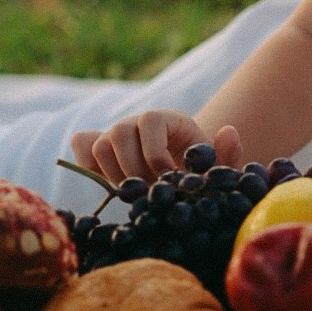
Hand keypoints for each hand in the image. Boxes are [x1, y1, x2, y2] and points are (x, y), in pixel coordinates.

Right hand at [71, 111, 242, 183]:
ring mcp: (115, 132)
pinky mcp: (99, 145)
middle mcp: (137, 121)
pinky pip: (82, 146)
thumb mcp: (216, 165)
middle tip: (148, 192)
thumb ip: (227, 154)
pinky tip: (110, 184)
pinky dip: (89, 165)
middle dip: (133, 169)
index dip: (155, 152)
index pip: (150, 120)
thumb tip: (229, 132)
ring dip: (113, 174)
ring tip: (135, 192)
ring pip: (99, 144)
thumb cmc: (198, 168)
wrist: (180, 171)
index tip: (166, 177)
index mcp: (167, 118)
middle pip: (119, 132)